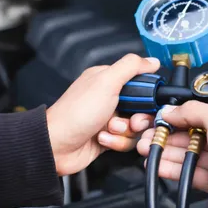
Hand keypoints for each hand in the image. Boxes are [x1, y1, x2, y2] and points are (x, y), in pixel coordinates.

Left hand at [47, 54, 160, 175]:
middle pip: (143, 108)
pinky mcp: (109, 137)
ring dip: (125, 131)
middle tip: (129, 120)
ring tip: (109, 129)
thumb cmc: (75, 113)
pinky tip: (103, 138)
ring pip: (137, 127)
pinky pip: (127, 141)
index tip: (145, 102)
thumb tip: (152, 60)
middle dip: (138, 118)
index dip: (148, 95)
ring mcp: (110, 118)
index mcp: (109, 80)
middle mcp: (111, 98)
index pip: (142, 83)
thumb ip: (131, 67)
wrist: (56, 146)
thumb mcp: (107, 82)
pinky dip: (117, 142)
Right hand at [137, 101, 207, 191]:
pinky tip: (158, 164)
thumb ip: (193, 110)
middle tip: (154, 133)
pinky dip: (174, 169)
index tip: (169, 117)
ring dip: (169, 151)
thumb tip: (171, 110)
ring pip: (195, 157)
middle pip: (201, 138)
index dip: (189, 116)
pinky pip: (193, 175)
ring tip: (148, 147)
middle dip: (173, 135)